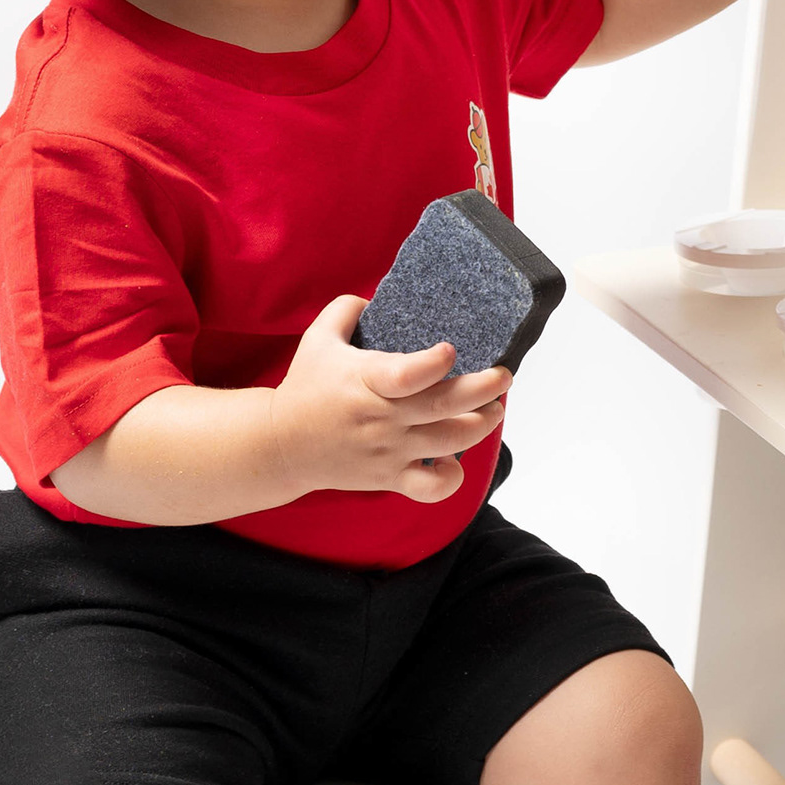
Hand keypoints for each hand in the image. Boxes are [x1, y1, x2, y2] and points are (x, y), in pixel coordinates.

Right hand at [269, 295, 511, 504]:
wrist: (281, 445)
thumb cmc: (305, 387)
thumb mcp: (318, 338)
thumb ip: (347, 309)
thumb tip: (376, 296)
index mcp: (365, 380)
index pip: (406, 375)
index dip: (433, 364)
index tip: (451, 350)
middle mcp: (381, 417)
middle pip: (443, 406)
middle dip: (484, 389)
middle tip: (504, 376)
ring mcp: (388, 450)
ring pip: (448, 441)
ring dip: (480, 425)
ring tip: (494, 408)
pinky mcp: (389, 477)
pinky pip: (430, 488)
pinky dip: (450, 479)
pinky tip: (455, 461)